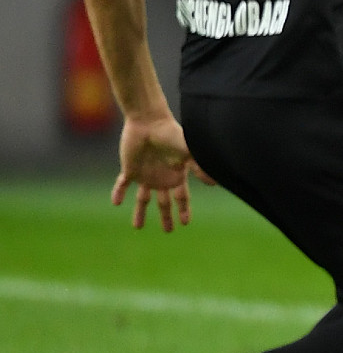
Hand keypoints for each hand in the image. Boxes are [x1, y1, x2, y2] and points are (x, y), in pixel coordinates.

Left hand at [110, 115, 212, 231]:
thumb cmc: (172, 135)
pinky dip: (119, 193)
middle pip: (164, 202)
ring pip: (142, 199)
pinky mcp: (129, 169)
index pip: (182, 197)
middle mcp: (161, 178)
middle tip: (169, 231)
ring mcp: (144, 175)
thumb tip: (216, 183)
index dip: (184, 210)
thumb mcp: (189, 153)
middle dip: (166, 216)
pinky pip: (122, 185)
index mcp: (176, 175)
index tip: (185, 223)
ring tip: (137, 227)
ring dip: (140, 212)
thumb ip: (200, 167)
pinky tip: (116, 202)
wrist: (149, 122)